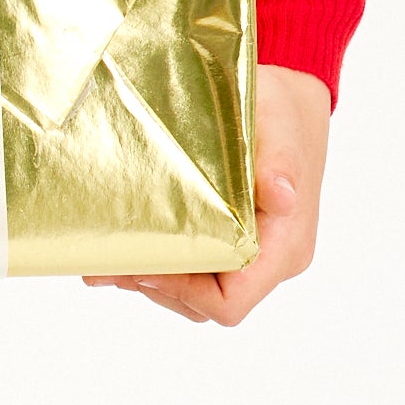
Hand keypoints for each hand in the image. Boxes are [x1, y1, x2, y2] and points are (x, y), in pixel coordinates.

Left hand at [90, 66, 330, 327]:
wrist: (292, 100)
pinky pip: (199, 270)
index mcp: (285, 246)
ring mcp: (256, 255)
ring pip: (197, 293)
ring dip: (155, 277)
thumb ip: (278, 165)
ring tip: (113, 253)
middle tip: (111, 259)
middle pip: (205, 303)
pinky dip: (163, 264)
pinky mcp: (238, 243)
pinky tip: (131, 246)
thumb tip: (281, 197)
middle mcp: (273, 260)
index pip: (229, 303)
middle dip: (157, 285)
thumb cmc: (284, 111)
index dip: (182, 293)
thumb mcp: (278, 127)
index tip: (144, 264)